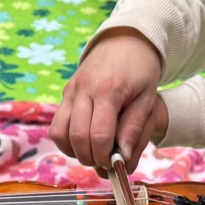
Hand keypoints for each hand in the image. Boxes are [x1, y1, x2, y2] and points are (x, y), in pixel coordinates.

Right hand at [52, 29, 166, 169]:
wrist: (125, 40)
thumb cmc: (141, 69)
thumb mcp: (147, 97)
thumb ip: (134, 127)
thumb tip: (123, 157)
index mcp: (108, 90)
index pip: (99, 134)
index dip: (104, 155)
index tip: (114, 163)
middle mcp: (84, 89)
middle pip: (76, 136)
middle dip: (89, 156)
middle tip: (103, 162)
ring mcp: (71, 90)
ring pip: (59, 132)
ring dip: (72, 150)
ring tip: (91, 153)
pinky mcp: (65, 92)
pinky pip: (57, 123)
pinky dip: (66, 139)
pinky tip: (82, 141)